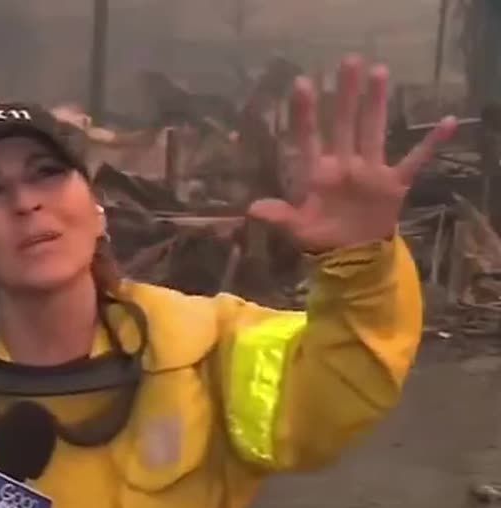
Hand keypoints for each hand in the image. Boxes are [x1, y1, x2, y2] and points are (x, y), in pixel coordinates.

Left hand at [248, 54, 457, 253]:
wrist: (351, 256)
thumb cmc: (320, 237)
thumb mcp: (297, 228)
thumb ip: (279, 216)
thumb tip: (252, 209)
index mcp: (317, 173)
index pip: (308, 137)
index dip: (304, 113)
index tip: (300, 83)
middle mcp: (344, 164)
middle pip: (344, 122)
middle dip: (345, 93)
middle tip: (348, 60)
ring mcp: (369, 170)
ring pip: (372, 129)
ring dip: (376, 102)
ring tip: (379, 71)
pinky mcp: (394, 183)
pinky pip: (416, 159)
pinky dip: (432, 143)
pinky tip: (447, 121)